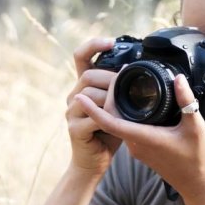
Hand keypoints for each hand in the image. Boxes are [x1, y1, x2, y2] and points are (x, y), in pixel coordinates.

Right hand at [66, 38, 121, 176]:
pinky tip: (119, 124)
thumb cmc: (108, 133)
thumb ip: (119, 89)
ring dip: (111, 101)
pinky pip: (93, 117)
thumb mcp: (116, 106)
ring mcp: (71, 112)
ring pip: (90, 95)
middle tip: (128, 89)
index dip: (93, 45)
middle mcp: (73, 96)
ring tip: (125, 111)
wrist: (95, 162)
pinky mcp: (74, 129)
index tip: (111, 43)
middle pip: (88, 75)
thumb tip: (133, 69)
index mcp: (83, 86)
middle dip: (110, 80)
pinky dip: (109, 119)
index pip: (81, 56)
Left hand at [74, 73, 204, 200]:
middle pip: (112, 120)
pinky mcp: (142, 151)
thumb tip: (178, 79)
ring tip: (115, 87)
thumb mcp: (196, 127)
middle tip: (105, 79)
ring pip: (119, 125)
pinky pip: (127, 130)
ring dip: (114, 109)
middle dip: (104, 101)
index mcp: (144, 138)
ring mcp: (138, 149)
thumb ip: (186, 101)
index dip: (94, 110)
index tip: (81, 97)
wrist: (198, 186)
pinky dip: (124, 117)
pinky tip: (130, 104)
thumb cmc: (198, 160)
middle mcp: (135, 145)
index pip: (110, 123)